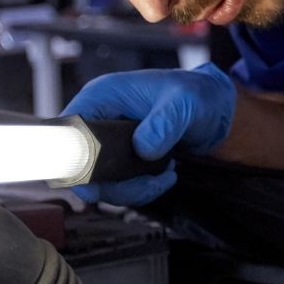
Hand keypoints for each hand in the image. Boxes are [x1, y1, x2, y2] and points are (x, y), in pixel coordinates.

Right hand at [60, 65, 236, 205]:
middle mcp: (100, 119)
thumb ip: (164, 124)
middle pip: (81, 165)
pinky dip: (141, 189)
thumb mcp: (184, 103)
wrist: (213, 108)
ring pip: (101, 181)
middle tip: (145, 184)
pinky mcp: (122, 158)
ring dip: (132, 189)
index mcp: (103, 97)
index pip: (69, 131)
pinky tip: (165, 176)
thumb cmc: (195, 93)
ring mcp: (110, 141)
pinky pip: (119, 185)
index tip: (92, 185)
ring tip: (165, 176)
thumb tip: (143, 148)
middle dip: (112, 184)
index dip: (72, 160)